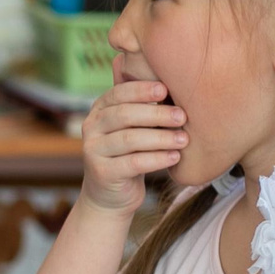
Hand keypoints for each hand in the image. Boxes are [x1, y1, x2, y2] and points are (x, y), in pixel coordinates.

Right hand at [81, 79, 185, 212]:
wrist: (110, 195)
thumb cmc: (129, 153)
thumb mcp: (132, 127)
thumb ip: (143, 107)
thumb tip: (171, 79)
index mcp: (99, 110)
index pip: (118, 93)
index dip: (141, 90)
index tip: (166, 89)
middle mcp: (91, 128)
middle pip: (124, 115)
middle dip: (156, 114)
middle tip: (182, 116)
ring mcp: (93, 151)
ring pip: (129, 139)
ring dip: (160, 138)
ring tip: (183, 139)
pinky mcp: (102, 173)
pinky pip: (133, 163)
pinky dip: (157, 159)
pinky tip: (175, 157)